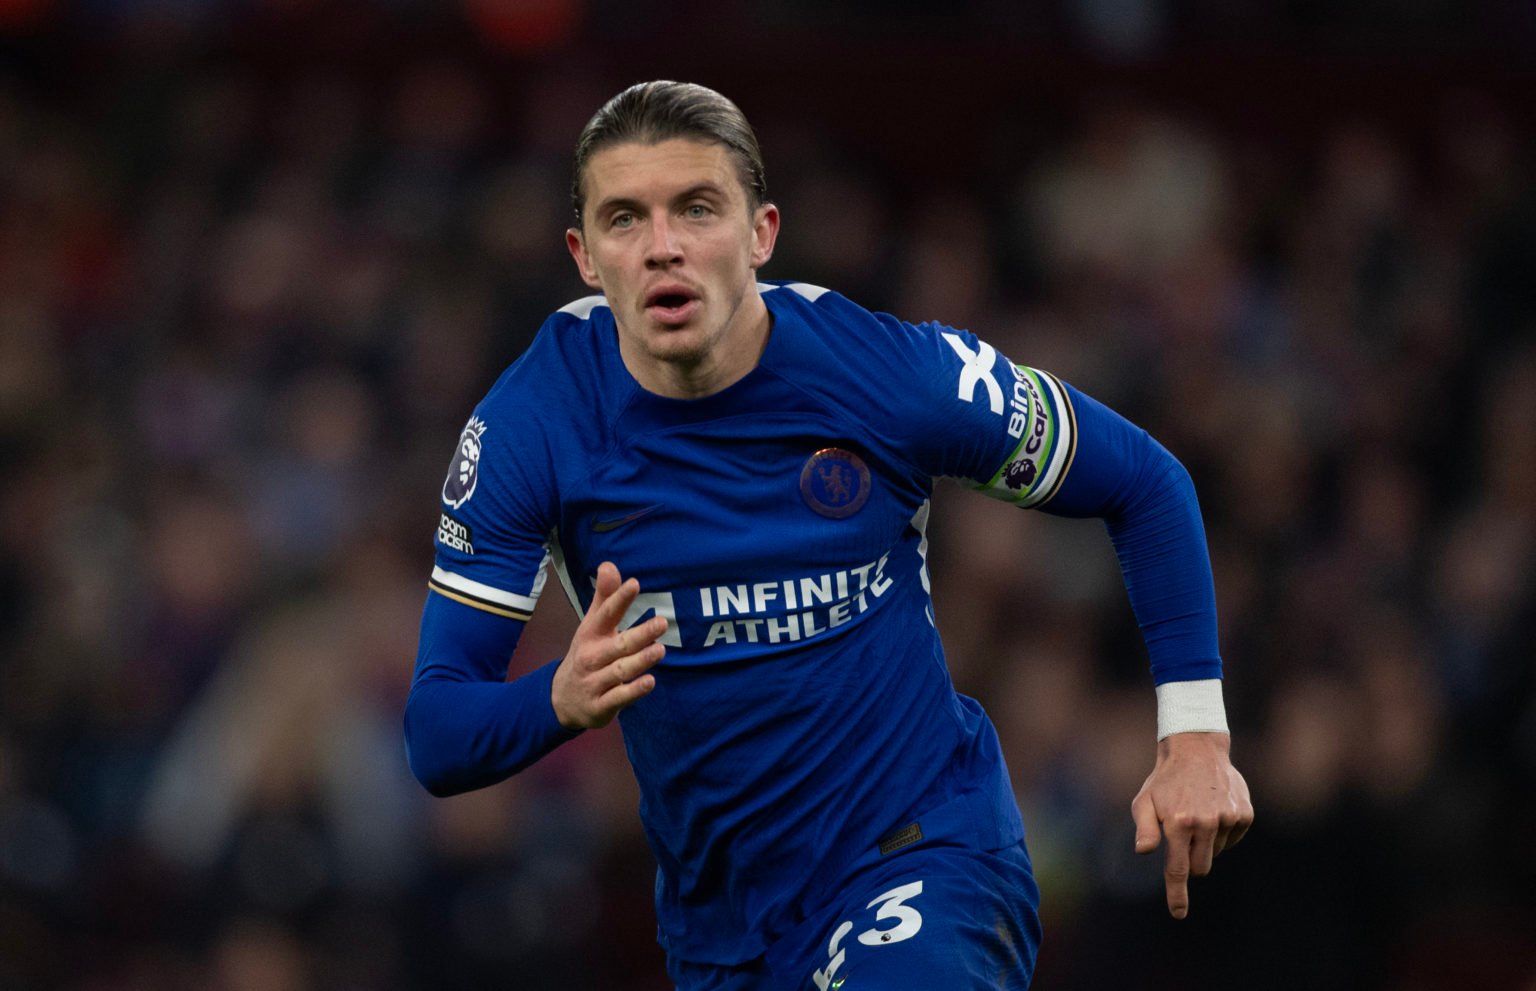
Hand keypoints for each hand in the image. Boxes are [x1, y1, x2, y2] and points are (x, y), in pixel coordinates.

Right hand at [551, 561, 666, 729]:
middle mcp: (591, 657)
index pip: (605, 614)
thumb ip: (604, 597)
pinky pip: (618, 697)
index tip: (634, 583)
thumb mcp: (592, 626)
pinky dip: (633, 691)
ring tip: (660, 649)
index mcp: (591, 634)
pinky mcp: (601, 705)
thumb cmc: (587, 654)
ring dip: (640, 661)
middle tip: (662, 622)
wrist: (561, 699)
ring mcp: (595, 682)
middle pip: (617, 645)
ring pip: (620, 670)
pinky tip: (650, 682)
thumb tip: (609, 564)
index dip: (619, 599)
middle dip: (639, 634)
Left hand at [1131, 731, 1252, 918]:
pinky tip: (1213, 810)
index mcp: (1179, 822)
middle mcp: (1206, 822)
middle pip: (1200, 867)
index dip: (1178, 894)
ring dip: (1206, 843)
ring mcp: (1228, 819)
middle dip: (1190, 860)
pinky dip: (1223, 833)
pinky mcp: (1245, 815)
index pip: (1178, 869)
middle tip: (1182, 835)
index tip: (1179, 914)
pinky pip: (1233, 840)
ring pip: (1216, 853)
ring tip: (1197, 814)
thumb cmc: (1165, 780)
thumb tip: (1144, 852)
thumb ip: (1144, 829)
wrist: (1196, 750)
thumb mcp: (1144, 801)